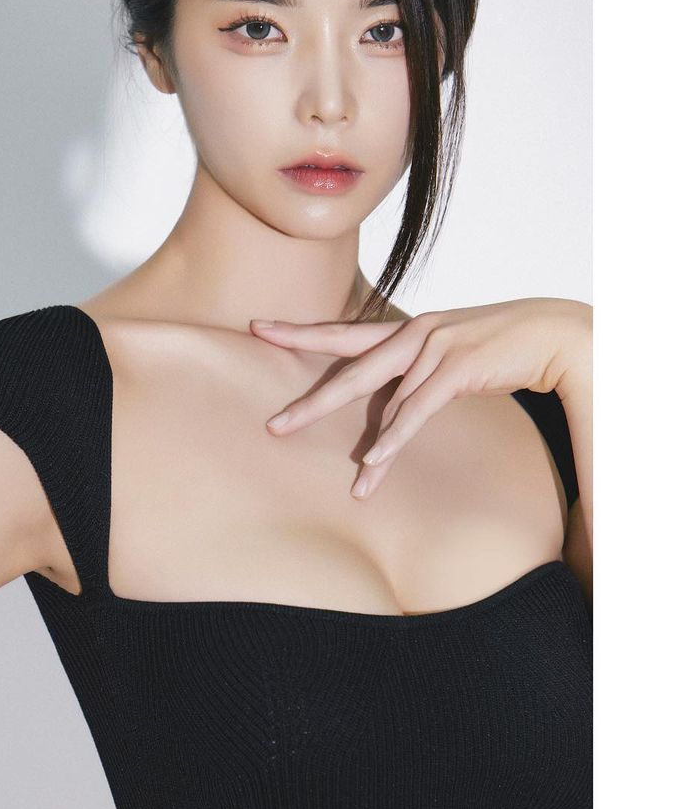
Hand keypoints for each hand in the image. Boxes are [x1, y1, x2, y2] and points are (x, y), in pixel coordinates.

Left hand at [251, 297, 591, 499]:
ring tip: (353, 481)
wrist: (551, 334)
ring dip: (372, 449)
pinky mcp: (457, 367)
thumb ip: (414, 373)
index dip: (298, 331)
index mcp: (404, 329)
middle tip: (273, 426)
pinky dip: (398, 438)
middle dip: (311, 402)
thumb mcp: (447, 354)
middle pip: (348, 369)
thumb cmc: (498, 347)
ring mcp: (434, 347)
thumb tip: (391, 402)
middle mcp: (412, 333)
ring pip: (386, 402)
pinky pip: (419, 409)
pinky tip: (378, 462)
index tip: (257, 327)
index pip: (341, 331)